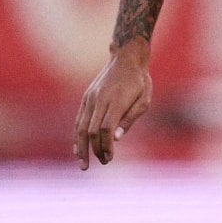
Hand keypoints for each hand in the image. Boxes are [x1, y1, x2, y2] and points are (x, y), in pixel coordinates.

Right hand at [73, 40, 151, 168]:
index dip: (106, 145)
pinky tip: (78, 149)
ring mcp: (90, 98)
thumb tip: (115, 138)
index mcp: (116, 100)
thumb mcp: (144, 100)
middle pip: (91, 130)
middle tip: (102, 163)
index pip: (105, 128)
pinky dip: (77, 136)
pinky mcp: (86, 98)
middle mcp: (99, 99)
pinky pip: (79, 120)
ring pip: (80, 127)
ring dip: (81, 147)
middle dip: (95, 150)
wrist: (126, 58)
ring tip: (83, 164)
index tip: (110, 157)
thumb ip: (130, 118)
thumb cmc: (139, 81)